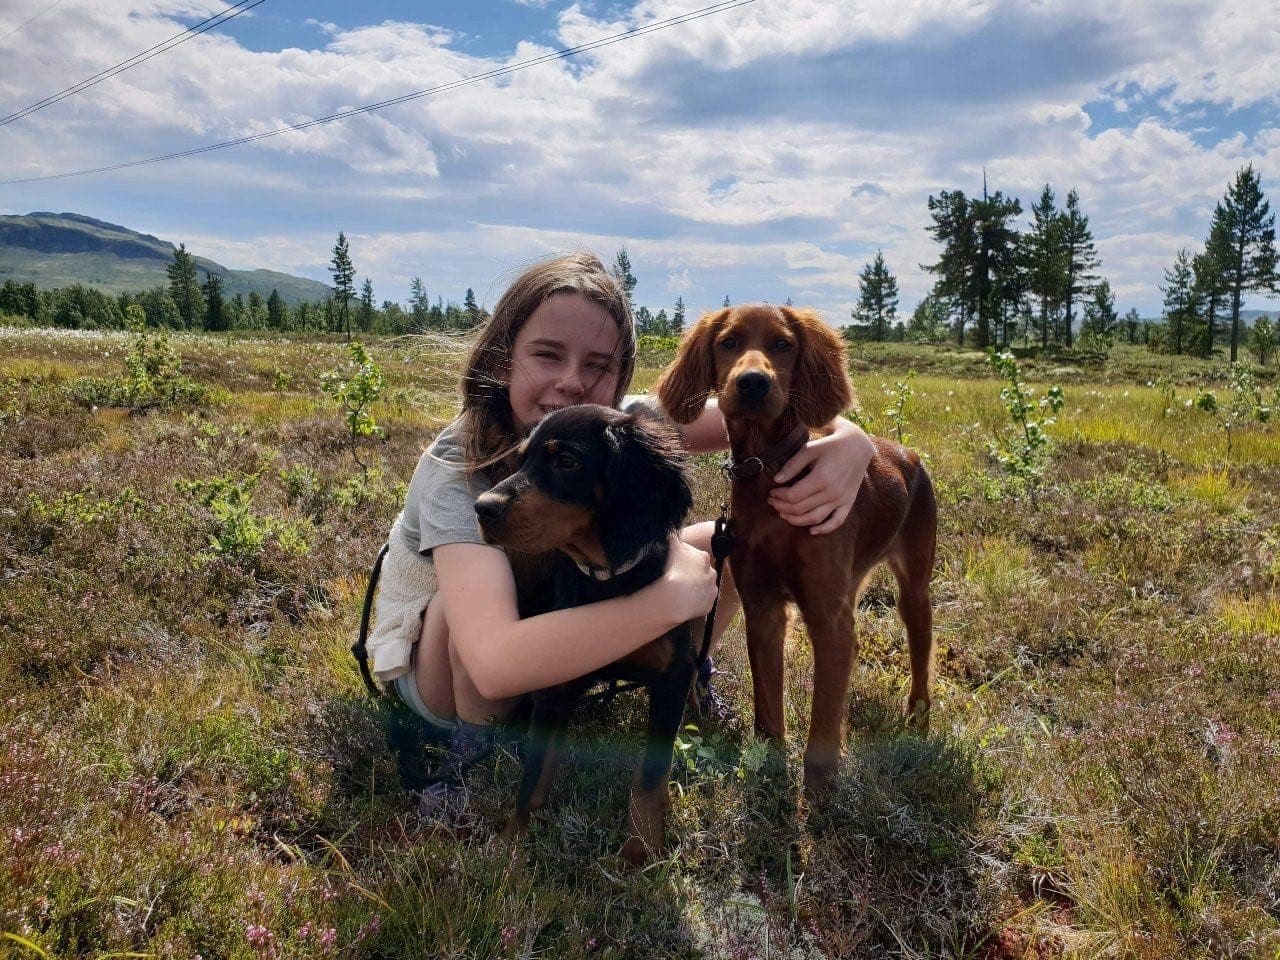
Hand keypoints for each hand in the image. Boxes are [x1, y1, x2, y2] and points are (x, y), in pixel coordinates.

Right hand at [662, 535, 717, 621]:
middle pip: (699, 571)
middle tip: (675, 577)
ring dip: (693, 588)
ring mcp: (711, 591)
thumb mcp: (670, 545)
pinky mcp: (708, 607)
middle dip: (690, 573)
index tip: (673, 564)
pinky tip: (682, 602)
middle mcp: (712, 573)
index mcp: (703, 557)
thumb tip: (673, 533)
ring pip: (701, 587)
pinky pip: (700, 603)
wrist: (671, 599)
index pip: (693, 555)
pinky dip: (692, 602)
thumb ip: (673, 537)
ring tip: (678, 591)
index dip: (682, 559)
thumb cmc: (669, 569)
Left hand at [769, 417, 873, 533]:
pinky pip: (837, 521)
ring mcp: (841, 499)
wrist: (859, 445)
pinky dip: (824, 529)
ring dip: (796, 520)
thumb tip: (776, 480)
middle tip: (772, 502)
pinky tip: (811, 531)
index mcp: (821, 478)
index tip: (772, 491)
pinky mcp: (848, 502)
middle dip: (782, 507)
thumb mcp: (810, 449)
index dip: (779, 496)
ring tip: (783, 515)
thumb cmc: (831, 445)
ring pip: (814, 518)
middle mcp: (832, 492)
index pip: (793, 496)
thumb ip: (792, 465)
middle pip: (801, 509)